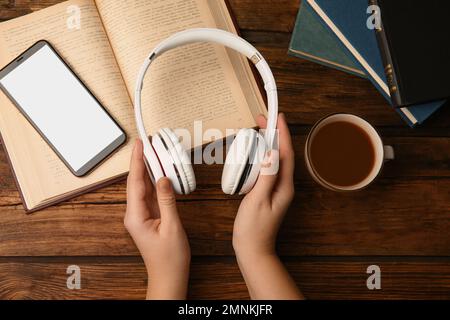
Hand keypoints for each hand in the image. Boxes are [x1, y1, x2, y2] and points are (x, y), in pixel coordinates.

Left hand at [125, 139, 189, 299]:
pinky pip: (149, 195)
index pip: (135, 182)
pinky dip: (154, 182)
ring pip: (142, 187)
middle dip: (140, 161)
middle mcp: (134, 214)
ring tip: (153, 152)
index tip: (139, 144)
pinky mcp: (148, 217)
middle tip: (147, 143)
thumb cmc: (170, 258)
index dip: (137, 161)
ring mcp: (140, 215)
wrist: (168, 276)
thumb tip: (164, 178)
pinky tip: (159, 173)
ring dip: (147, 170)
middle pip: (136, 182)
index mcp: (135, 216)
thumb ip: (167, 201)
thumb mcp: (172, 227)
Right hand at [233, 113, 302, 299]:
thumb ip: (266, 176)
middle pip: (282, 154)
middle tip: (262, 119)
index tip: (277, 117)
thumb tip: (271, 152)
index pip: (286, 154)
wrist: (253, 250)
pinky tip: (254, 153)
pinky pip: (268, 168)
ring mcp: (277, 189)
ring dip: (269, 143)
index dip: (283, 134)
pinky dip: (262, 155)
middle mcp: (284, 185)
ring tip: (259, 130)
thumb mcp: (258, 200)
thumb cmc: (253, 229)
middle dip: (275, 134)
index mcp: (284, 186)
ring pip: (276, 160)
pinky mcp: (269, 192)